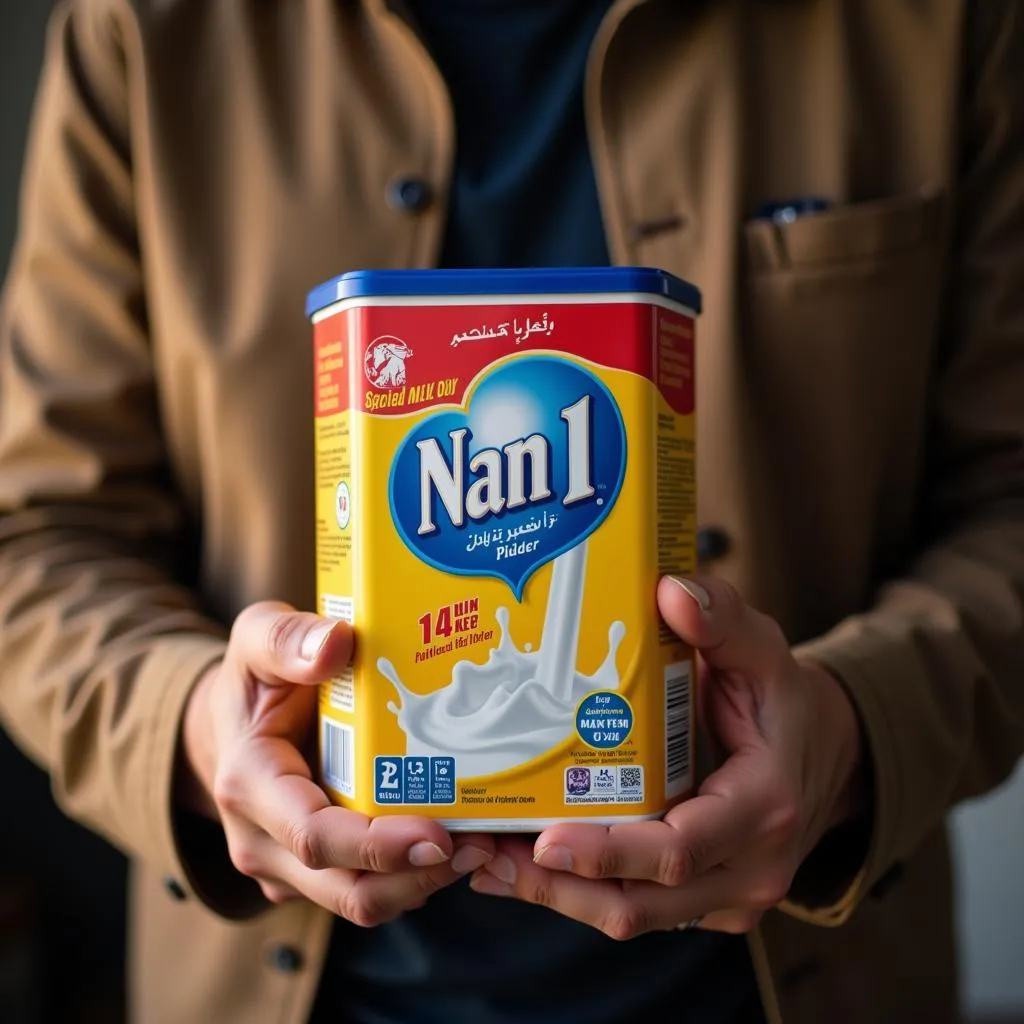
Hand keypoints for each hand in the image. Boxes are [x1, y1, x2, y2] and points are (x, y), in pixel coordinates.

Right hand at [177, 601, 493, 924]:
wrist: (230, 725)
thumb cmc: (252, 681)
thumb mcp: (257, 640)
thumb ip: (288, 638)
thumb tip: (335, 643)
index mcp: (250, 785)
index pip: (315, 837)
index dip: (379, 845)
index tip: (437, 835)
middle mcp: (264, 842)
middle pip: (349, 888)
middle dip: (420, 874)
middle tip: (483, 842)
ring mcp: (288, 867)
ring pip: (364, 900)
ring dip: (426, 881)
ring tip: (482, 843)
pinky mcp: (315, 875)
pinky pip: (369, 890)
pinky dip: (414, 876)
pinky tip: (458, 841)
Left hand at [470, 575, 865, 937]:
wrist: (822, 755)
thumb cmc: (782, 701)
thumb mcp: (764, 650)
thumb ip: (723, 619)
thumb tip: (670, 593)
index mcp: (763, 805)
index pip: (680, 847)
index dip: (611, 852)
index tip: (547, 840)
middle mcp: (749, 868)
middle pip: (642, 901)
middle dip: (558, 885)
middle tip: (484, 851)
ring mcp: (726, 894)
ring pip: (630, 915)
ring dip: (556, 895)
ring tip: (485, 860)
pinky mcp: (703, 903)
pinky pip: (635, 909)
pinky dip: (577, 894)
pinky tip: (519, 867)